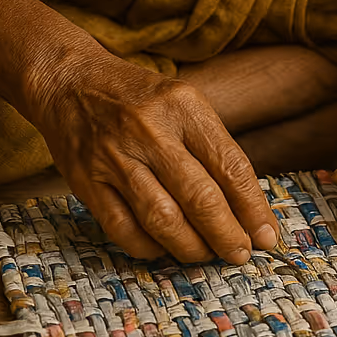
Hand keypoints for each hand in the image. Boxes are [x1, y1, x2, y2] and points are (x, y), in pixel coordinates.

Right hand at [29, 48, 277, 263]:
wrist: (68, 80)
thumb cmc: (138, 97)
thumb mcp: (182, 101)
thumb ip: (212, 147)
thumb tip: (247, 208)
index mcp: (183, 104)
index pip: (229, 164)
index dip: (253, 207)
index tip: (267, 236)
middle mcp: (149, 129)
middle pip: (199, 196)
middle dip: (227, 235)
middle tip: (240, 254)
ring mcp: (115, 156)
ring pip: (162, 219)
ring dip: (191, 247)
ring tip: (206, 255)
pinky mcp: (86, 181)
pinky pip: (124, 229)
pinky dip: (149, 248)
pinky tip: (164, 248)